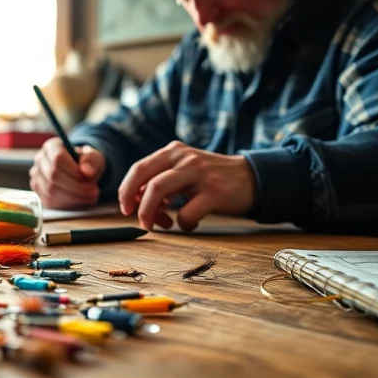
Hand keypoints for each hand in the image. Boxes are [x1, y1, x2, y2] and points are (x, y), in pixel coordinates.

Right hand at [29, 138, 104, 208]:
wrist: (81, 172)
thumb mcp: (93, 157)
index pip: (57, 159)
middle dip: (76, 187)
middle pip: (53, 176)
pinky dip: (67, 204)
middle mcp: (40, 161)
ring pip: (51, 191)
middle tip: (94, 192)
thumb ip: (92, 160)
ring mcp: (37, 178)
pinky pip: (50, 201)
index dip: (74, 171)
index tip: (89, 178)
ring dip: (73, 197)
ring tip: (90, 197)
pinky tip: (79, 200)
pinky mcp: (39, 193)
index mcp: (51, 147)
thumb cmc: (85, 162)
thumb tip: (87, 171)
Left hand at [118, 141, 257, 230]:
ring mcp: (199, 173)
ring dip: (150, 213)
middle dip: (134, 202)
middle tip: (137, 220)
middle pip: (145, 177)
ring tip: (158, 226)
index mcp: (174, 152)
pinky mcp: (214, 192)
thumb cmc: (211, 179)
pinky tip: (191, 223)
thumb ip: (162, 180)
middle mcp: (184, 157)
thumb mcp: (185, 171)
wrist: (251, 178)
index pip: (139, 168)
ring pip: (158, 190)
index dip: (126, 190)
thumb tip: (135, 202)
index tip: (126, 208)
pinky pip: (186, 213)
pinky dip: (183, 224)